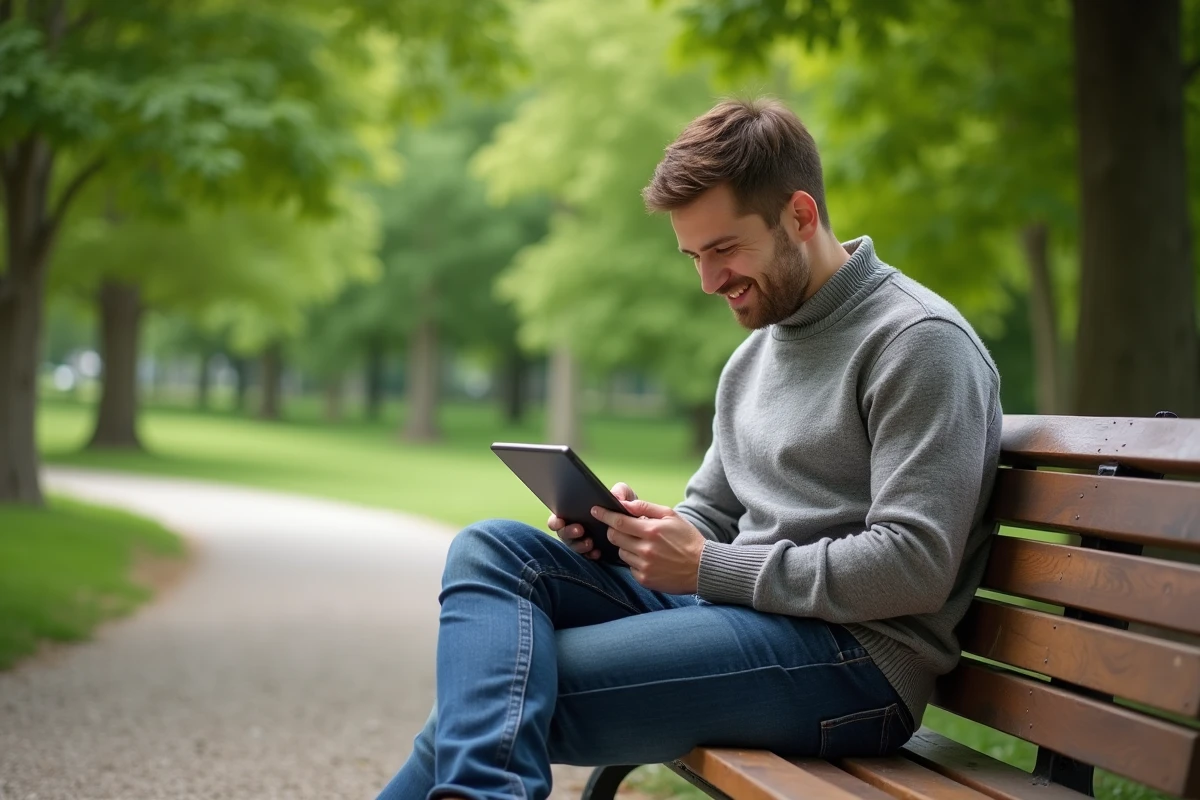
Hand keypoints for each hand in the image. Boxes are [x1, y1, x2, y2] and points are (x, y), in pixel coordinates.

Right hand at [548, 482, 637, 560]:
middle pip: (562, 533)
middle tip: (580, 529)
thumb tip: (615, 496)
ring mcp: (583, 540)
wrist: (637, 525)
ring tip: (590, 542)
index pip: (558, 517)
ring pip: (574, 546)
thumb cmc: (625, 507)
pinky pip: (587, 556)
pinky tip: (597, 552)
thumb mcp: (625, 495)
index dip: (555, 520)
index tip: (560, 521)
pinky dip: (591, 554)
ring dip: (579, 545)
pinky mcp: (593, 552)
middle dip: (568, 532)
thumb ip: (621, 491)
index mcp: (576, 511)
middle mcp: (576, 527)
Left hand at [590, 499, 705, 593]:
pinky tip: (649, 558)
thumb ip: (646, 507)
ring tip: (643, 545)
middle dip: (614, 530)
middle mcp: (645, 549)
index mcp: (651, 531)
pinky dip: (634, 561)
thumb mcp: (671, 516)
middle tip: (624, 528)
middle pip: (615, 537)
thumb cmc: (687, 539)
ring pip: (621, 552)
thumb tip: (624, 504)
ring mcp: (644, 566)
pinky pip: (629, 566)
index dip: (604, 515)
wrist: (702, 568)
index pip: (619, 521)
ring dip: (626, 546)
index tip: (595, 510)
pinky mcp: (644, 579)